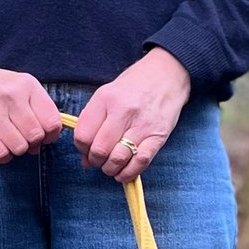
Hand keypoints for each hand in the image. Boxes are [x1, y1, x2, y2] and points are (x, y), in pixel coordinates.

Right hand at [0, 52, 62, 161]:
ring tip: (9, 139)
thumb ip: (37, 107)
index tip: (44, 135)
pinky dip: (3, 155)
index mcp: (27, 85)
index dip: (51, 134)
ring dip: (16, 149)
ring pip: (19, 147)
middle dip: (32, 143)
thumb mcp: (19, 84)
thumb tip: (46, 139)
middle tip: (23, 137)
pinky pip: (0, 153)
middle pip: (35, 137)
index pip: (52, 121)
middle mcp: (10, 97)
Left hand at [73, 47, 191, 183]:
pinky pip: (140, 163)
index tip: (86, 149)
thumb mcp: (107, 96)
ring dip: (110, 169)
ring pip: (118, 159)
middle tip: (99, 160)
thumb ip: (93, 125)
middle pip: (99, 150)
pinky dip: (128, 173)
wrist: (167, 75)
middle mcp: (123, 111)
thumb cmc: (133, 86)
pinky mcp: (158, 137)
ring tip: (111, 166)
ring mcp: (142, 124)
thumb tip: (85, 160)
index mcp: (106, 98)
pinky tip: (123, 173)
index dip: (81, 148)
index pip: (83, 135)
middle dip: (95, 161)